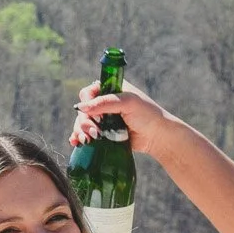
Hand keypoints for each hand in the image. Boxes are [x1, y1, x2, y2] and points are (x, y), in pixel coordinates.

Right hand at [70, 80, 185, 157]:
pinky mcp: (103, 134)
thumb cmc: (147, 114)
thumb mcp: (127, 103)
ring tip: (86, 141)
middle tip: (94, 133)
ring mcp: (103, 120)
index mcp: (110, 90)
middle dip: (84, 122)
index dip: (86, 103)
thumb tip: (81, 107)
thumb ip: (105, 103)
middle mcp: (104, 104)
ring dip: (80, 131)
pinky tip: (76, 143)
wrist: (158, 136)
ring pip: (82, 123)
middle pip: (83, 110)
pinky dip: (79, 138)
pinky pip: (86, 134)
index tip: (90, 113)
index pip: (88, 93)